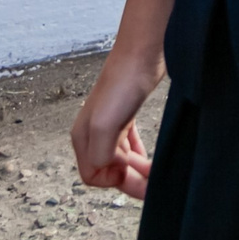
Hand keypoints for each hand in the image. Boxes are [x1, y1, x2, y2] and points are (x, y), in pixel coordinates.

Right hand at [70, 52, 157, 197]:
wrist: (142, 51)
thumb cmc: (123, 85)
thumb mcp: (105, 124)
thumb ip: (100, 154)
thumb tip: (111, 172)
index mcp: (83, 138)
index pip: (93, 176)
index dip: (115, 181)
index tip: (137, 174)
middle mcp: (92, 133)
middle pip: (108, 170)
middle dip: (130, 181)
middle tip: (154, 187)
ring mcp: (109, 123)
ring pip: (119, 159)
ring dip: (136, 170)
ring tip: (155, 175)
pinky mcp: (126, 114)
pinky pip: (127, 145)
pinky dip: (137, 156)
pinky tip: (147, 160)